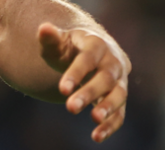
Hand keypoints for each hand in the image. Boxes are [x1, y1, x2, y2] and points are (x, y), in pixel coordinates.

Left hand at [38, 23, 131, 142]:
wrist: (91, 52)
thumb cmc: (69, 47)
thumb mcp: (58, 41)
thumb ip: (51, 37)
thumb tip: (44, 28)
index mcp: (97, 44)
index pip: (87, 59)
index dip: (75, 73)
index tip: (62, 90)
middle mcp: (113, 62)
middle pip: (105, 78)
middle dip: (89, 93)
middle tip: (70, 108)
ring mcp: (120, 80)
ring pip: (119, 95)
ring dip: (108, 108)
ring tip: (94, 120)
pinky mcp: (120, 98)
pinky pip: (120, 113)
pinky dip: (111, 125)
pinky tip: (97, 136)